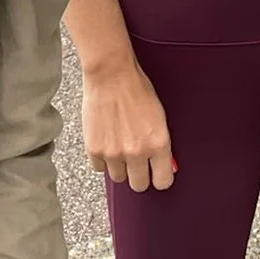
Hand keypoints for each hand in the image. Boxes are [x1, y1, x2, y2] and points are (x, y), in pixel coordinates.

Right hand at [82, 58, 176, 191]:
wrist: (111, 73)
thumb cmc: (136, 88)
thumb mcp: (158, 116)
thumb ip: (160, 143)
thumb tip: (165, 164)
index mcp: (158, 143)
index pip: (163, 181)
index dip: (160, 178)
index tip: (157, 174)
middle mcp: (137, 152)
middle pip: (139, 184)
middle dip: (139, 174)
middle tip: (137, 160)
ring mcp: (114, 153)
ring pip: (119, 178)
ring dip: (120, 166)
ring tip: (119, 145)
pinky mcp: (95, 149)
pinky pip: (99, 168)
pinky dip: (102, 159)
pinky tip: (106, 141)